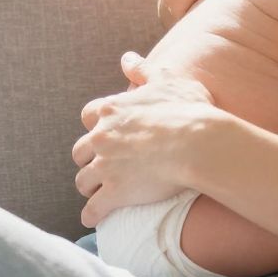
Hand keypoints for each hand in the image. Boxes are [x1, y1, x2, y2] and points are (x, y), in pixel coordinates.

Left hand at [72, 52, 223, 226]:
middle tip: (101, 165)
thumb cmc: (186, 110)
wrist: (196, 143)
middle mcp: (102, 137)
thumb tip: (127, 58)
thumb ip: (143, 69)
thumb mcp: (166, 80)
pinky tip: (94, 218)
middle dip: (89, 158)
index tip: (105, 131)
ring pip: (83, 180)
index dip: (96, 125)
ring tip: (98, 192)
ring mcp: (106, 166)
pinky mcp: (115, 192)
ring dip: (89, 186)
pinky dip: (92, 214)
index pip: (89, 116)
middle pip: (80, 151)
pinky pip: (93, 209)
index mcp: (112, 109)